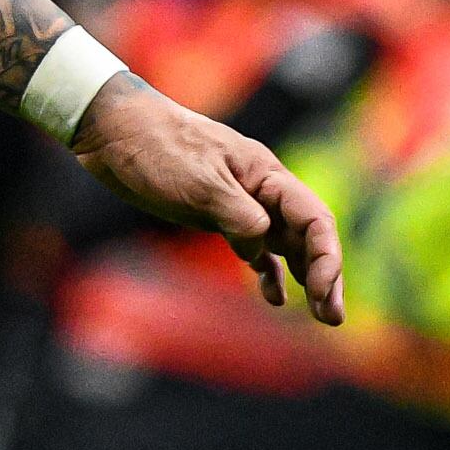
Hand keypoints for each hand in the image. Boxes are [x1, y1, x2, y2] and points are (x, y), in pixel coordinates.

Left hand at [71, 74, 345, 323]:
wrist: (116, 131)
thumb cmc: (158, 148)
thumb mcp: (201, 184)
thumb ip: (239, 216)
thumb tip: (262, 250)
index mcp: (267, 176)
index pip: (314, 219)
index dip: (326, 258)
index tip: (322, 294)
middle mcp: (262, 190)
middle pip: (308, 236)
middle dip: (325, 276)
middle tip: (333, 318)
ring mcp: (241, 203)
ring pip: (285, 244)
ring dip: (304, 277)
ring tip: (320, 314)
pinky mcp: (216, 214)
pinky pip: (255, 247)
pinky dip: (268, 271)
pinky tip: (276, 297)